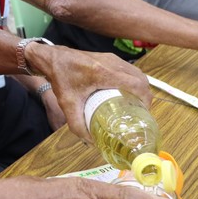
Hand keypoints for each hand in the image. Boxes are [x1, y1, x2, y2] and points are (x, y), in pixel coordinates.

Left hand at [27, 44, 151, 140]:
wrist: (52, 58)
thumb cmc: (60, 78)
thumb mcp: (68, 104)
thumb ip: (77, 124)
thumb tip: (91, 141)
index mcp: (104, 73)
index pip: (136, 84)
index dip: (145, 99)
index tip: (143, 113)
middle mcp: (112, 63)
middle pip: (141, 79)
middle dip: (145, 95)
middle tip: (140, 111)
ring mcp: (111, 58)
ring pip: (136, 72)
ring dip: (140, 87)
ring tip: (135, 103)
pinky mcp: (109, 57)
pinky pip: (128, 69)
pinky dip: (132, 80)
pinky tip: (126, 92)